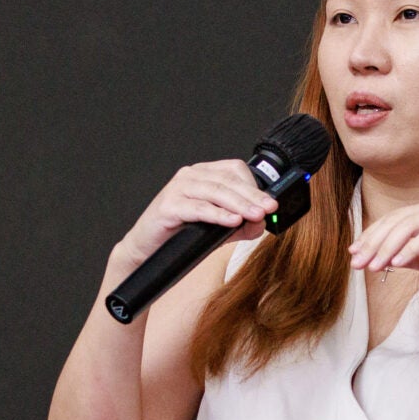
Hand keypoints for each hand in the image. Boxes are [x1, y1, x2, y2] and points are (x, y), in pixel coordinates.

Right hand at [111, 160, 275, 275]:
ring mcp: (177, 188)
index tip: (271, 202)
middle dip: (252, 195)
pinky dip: (217, 214)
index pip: (234, 170)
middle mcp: (190, 176)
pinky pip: (198, 207)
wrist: (147, 249)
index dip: (254, 185)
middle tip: (269, 208)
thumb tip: (262, 223)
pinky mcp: (168, 205)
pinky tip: (232, 220)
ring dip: (239, 204)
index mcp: (203, 174)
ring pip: (215, 191)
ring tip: (255, 215)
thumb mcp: (217, 230)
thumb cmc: (180, 234)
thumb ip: (240, 225)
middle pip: (227, 180)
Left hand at [349, 197, 418, 293]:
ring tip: (373, 267)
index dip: (370, 237)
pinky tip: (396, 264)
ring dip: (388, 247)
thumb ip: (409, 257)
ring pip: (410, 226)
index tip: (353, 256)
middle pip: (397, 221)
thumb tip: (379, 260)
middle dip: (374, 243)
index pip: (393, 221)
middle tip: (357, 264)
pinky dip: (411, 249)